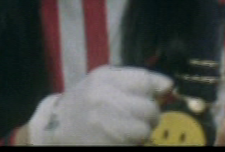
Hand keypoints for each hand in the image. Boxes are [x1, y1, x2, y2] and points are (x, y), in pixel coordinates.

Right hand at [26, 65, 173, 144]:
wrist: (56, 127)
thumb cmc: (85, 101)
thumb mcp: (103, 80)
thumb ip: (134, 79)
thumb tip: (168, 85)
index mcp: (104, 80)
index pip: (145, 81)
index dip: (157, 89)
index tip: (157, 94)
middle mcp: (104, 101)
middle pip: (149, 109)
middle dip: (151, 115)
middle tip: (140, 116)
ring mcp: (104, 126)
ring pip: (144, 131)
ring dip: (142, 132)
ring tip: (129, 129)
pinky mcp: (107, 145)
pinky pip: (134, 145)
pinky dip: (133, 143)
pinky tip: (121, 138)